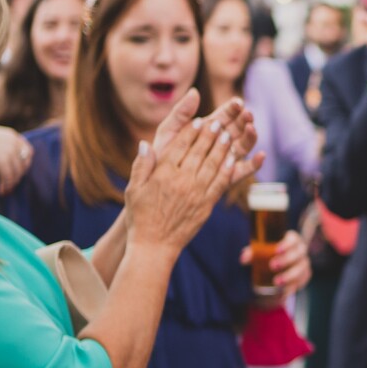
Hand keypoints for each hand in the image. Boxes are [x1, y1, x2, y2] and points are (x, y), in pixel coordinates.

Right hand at [125, 89, 258, 253]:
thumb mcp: (134, 189)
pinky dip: (227, 170)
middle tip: (219, 122)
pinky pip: (220, 184)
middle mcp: (181, 181)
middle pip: (199, 152)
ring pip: (212, 164)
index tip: (199, 121)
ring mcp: (196, 193)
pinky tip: (233, 160)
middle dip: (210, 135)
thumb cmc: (140, 217)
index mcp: (163, 174)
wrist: (154, 246)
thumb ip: (141, 165)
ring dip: (222, 148)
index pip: (180, 146)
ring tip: (228, 136)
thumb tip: (145, 143)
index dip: (191, 132)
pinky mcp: (206, 205)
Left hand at [240, 228, 312, 294]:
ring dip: (289, 275)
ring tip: (277, 282)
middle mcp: (300, 250)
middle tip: (272, 266)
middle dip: (286, 260)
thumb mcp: (260, 251)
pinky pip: (301, 281)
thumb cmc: (268, 253)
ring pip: (301, 269)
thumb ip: (252, 253)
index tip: (276, 250)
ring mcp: (303, 263)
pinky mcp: (304, 276)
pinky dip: (293, 286)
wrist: (277, 266)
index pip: (293, 239)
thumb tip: (244, 259)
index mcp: (292, 240)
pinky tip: (285, 291)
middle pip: (298, 254)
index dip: (287, 244)